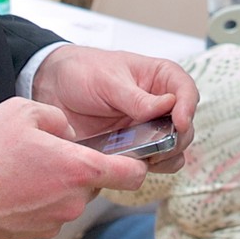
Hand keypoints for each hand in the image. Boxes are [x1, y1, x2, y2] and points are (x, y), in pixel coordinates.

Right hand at [0, 98, 150, 238]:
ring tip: (24, 167)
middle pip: (97, 183)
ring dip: (58, 183)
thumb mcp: (22, 111)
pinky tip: (14, 186)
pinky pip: (50, 211)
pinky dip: (40, 200)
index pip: (134, 174)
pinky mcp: (36, 233)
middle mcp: (74, 201)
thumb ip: (58, 119)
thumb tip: (68, 134)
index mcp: (79, 169)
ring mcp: (56, 221)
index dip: (137, 164)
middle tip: (49, 152)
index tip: (129, 155)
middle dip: (81, 168)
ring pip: (71, 197)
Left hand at [30, 45, 197, 173]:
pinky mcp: (133, 147)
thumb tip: (167, 106)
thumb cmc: (82, 71)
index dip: (188, 107)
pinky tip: (135, 165)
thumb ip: (136, 97)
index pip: (186, 90)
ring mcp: (147, 128)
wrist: (51, 88)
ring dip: (167, 156)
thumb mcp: (107, 79)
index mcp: (158, 78)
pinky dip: (148, 167)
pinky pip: (151, 162)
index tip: (179, 122)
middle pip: (185, 125)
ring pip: (173, 148)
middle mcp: (159, 104)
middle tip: (162, 146)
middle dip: (178, 138)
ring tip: (150, 158)